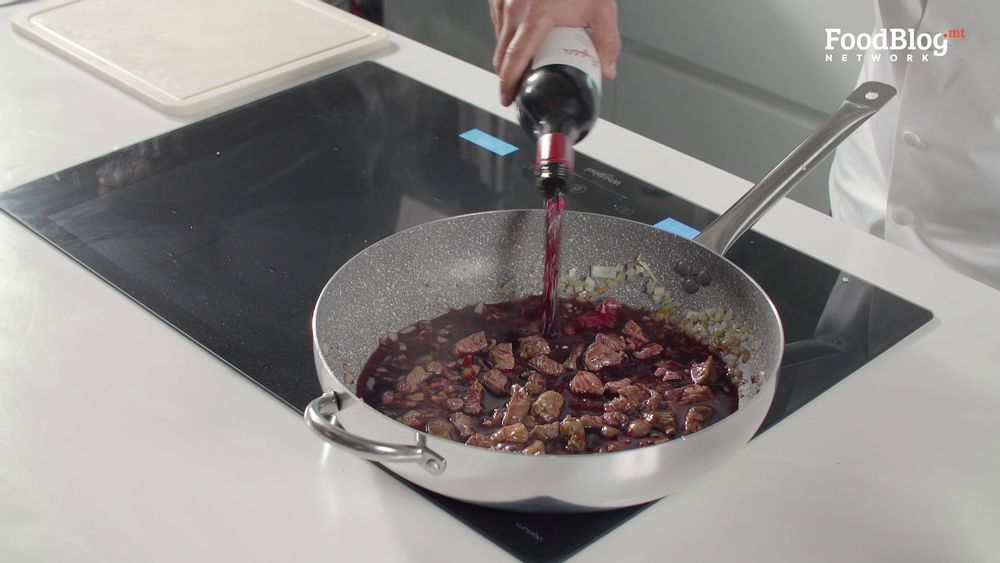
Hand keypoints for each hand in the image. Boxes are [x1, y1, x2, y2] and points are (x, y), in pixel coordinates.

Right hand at [490, 0, 620, 105]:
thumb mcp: (601, 8)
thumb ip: (606, 42)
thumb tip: (607, 69)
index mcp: (537, 17)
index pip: (515, 59)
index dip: (509, 83)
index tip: (508, 97)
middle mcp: (515, 9)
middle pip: (502, 54)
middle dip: (506, 77)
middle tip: (515, 92)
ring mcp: (504, 1)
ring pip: (499, 39)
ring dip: (508, 56)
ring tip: (522, 66)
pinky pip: (499, 22)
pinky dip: (507, 35)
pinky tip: (521, 38)